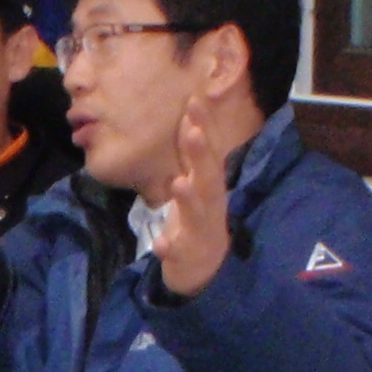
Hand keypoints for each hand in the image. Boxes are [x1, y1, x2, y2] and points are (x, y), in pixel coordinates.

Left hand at [152, 105, 231, 298]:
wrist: (206, 270)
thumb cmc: (200, 218)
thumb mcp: (198, 182)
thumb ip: (194, 153)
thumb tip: (191, 115)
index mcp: (210, 185)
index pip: (208, 151)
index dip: (203, 127)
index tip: (195, 101)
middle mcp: (210, 204)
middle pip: (208, 177)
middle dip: (200, 155)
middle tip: (192, 131)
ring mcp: (200, 231)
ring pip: (197, 213)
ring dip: (189, 198)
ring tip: (179, 183)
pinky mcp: (187, 255)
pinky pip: (178, 251)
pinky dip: (169, 247)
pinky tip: (160, 243)